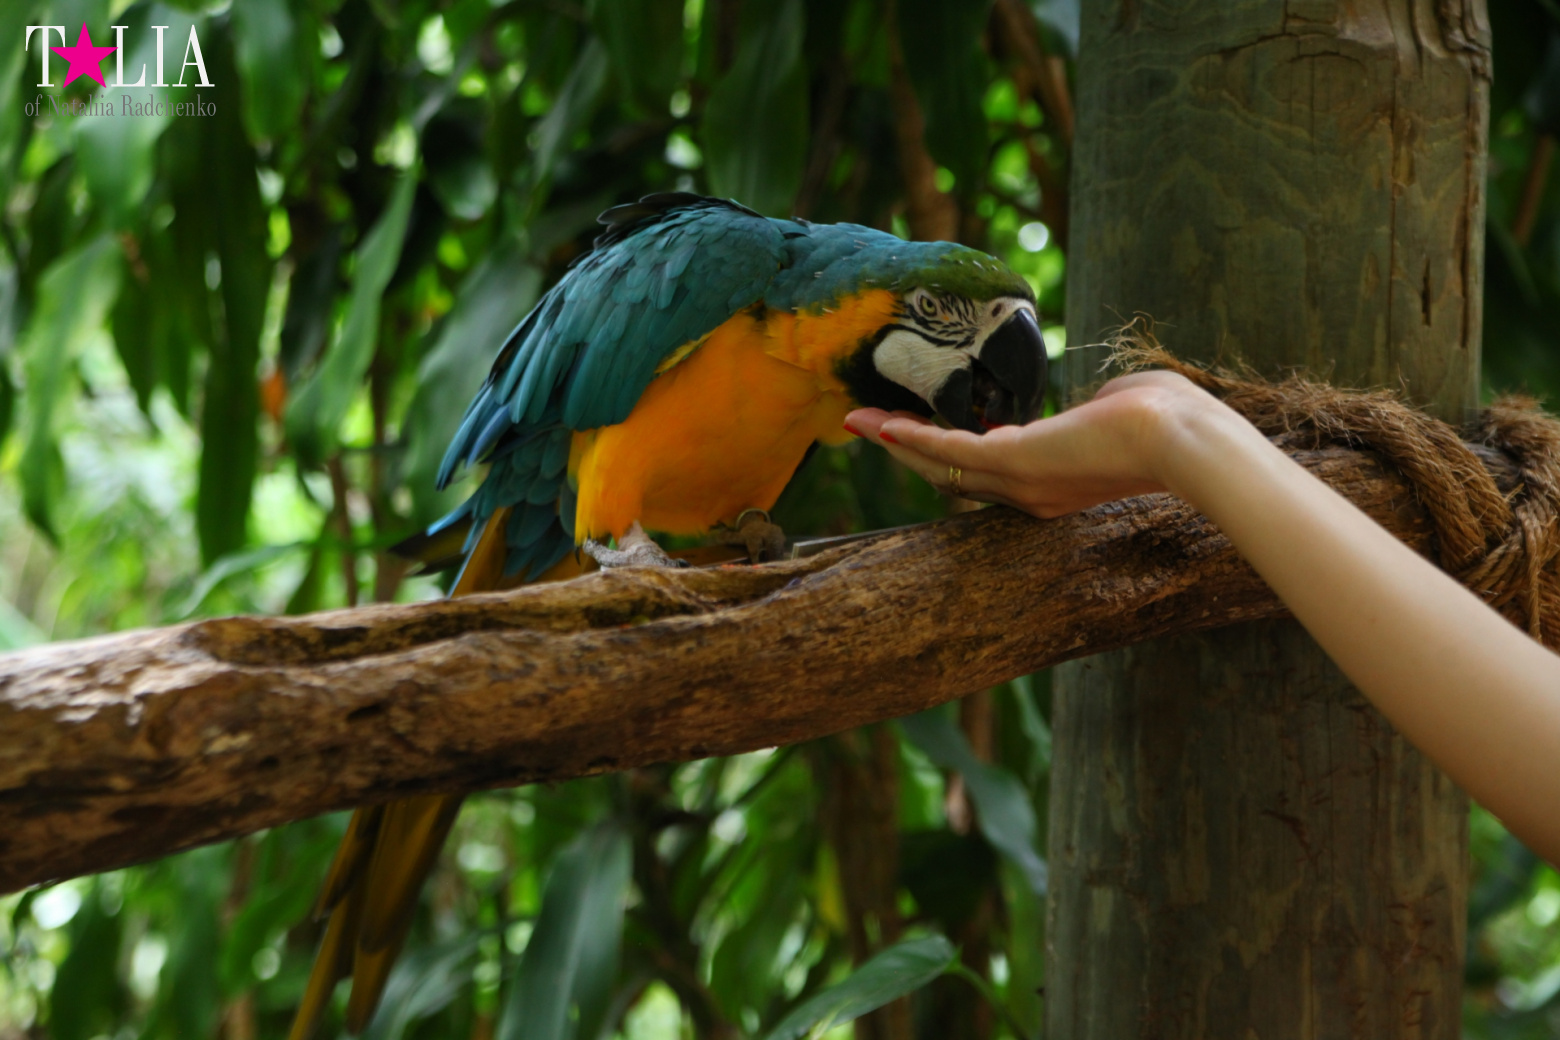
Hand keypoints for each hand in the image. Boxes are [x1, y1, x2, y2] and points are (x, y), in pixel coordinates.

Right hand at [845, 370, 1223, 517]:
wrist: (1185, 439)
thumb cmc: (1169, 418)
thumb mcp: (1119, 408)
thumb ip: (1093, 410)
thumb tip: (1088, 405)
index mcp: (1055, 484)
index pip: (989, 472)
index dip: (949, 453)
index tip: (921, 436)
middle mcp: (1030, 493)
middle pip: (952, 474)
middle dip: (907, 450)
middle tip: (868, 427)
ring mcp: (1021, 481)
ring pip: (943, 463)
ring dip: (897, 441)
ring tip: (858, 421)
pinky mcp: (1016, 460)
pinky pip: (950, 448)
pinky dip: (913, 437)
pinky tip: (883, 423)